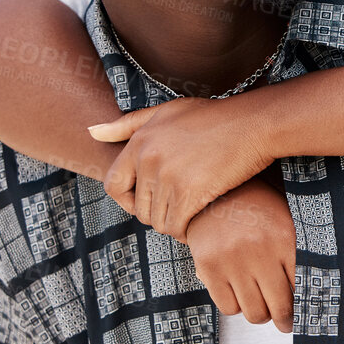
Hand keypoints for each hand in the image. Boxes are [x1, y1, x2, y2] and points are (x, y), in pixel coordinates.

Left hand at [90, 97, 271, 238]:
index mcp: (140, 141)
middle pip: (139, 208)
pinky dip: (186, 231)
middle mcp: (149, 158)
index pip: (114, 185)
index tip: (147, 202)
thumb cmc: (213, 118)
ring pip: (158, 221)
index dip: (127, 200)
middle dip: (157, 213)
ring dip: (174, 223)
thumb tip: (91, 131)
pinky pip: (176, 226)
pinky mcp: (190, 192)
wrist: (253, 124)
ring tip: (192, 213)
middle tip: (180, 207)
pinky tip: (200, 220)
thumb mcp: (166, 112)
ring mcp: (168, 176)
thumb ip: (128, 124)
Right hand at [184, 178, 295, 330]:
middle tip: (285, 321)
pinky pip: (229, 308)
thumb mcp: (285, 221)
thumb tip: (308, 297)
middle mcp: (259, 250)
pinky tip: (239, 292)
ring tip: (261, 303)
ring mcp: (232, 260)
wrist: (213, 192)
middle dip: (285, 319)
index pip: (303, 286)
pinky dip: (236, 306)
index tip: (304, 312)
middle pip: (280, 307)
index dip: (305, 305)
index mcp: (284, 237)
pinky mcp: (208, 267)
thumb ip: (297, 254)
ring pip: (254, 313)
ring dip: (260, 313)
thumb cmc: (255, 209)